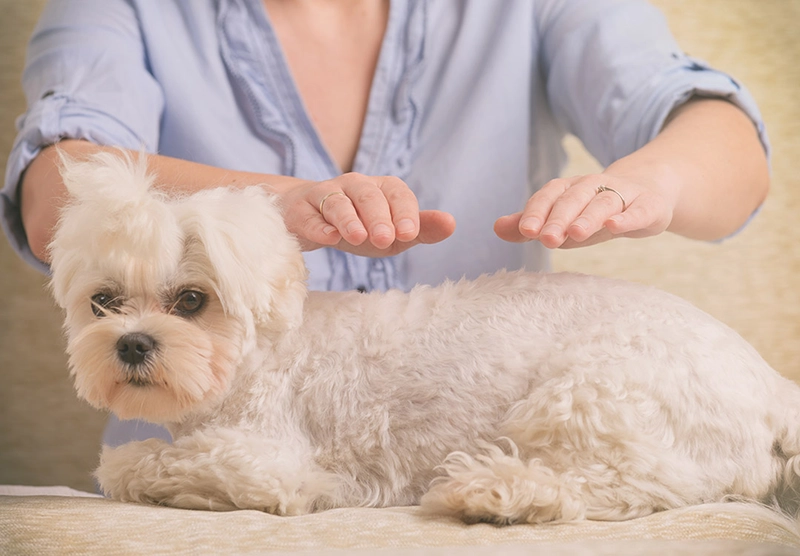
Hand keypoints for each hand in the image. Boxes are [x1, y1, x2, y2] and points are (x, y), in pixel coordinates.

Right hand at [274, 172, 455, 256]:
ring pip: (337, 203)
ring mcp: (325, 196)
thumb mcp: (392, 233)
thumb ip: (420, 229)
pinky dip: (319, 226)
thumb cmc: (359, 227)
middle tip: (387, 239)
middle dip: (379, 217)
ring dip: (349, 219)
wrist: (309, 220)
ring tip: (359, 238)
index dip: (405, 212)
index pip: (398, 194)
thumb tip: (451, 224)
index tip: (411, 233)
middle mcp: (354, 186)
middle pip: (368, 196)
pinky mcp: (301, 211)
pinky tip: (328, 237)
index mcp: (381, 189)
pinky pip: (310, 216)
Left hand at [493, 172, 676, 248]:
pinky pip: (637, 211)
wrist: (646, 192)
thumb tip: (497, 228)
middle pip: (573, 200)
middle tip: (546, 239)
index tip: (526, 230)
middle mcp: (594, 187)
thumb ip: (530, 225)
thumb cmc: (593, 212)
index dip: (537, 212)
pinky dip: (626, 218)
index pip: (549, 196)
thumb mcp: (561, 220)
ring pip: (603, 203)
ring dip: (588, 218)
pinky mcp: (649, 206)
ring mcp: (623, 195)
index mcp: (569, 189)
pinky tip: (614, 226)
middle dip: (559, 218)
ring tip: (575, 234)